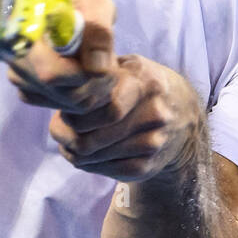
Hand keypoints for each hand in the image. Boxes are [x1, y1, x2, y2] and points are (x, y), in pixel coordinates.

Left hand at [7, 0, 203, 181]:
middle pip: (90, 136)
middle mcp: (154, 111)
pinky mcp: (149, 165)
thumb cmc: (141, 86)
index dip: (74, 110)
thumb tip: (53, 70)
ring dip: (73, 151)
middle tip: (61, 127)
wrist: (184, 116)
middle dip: (67, 133)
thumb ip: (96, 69)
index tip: (64, 106)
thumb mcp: (127, 67)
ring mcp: (154, 141)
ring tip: (70, 141)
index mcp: (144, 81)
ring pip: (93, 156)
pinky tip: (88, 154)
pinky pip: (105, 170)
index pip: (102, 105)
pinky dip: (90, 164)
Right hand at [7, 0, 117, 113]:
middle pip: (65, 94)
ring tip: (99, 62)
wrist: (63, 2)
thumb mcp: (95, 4)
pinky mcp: (31, 90)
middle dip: (97, 82)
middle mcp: (16, 61)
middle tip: (111, 62)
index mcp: (24, 36)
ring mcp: (21, 78)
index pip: (51, 74)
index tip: (107, 61)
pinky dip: (84, 94)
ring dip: (95, 88)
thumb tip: (98, 70)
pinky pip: (64, 106)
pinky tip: (88, 73)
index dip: (86, 74)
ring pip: (68, 103)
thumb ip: (98, 31)